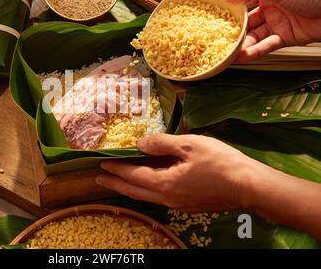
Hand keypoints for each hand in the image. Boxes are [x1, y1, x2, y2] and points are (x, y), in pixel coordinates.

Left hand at [96, 134, 263, 212]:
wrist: (249, 186)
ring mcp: (178, 204)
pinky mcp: (188, 205)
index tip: (100, 165)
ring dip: (130, 188)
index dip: (116, 170)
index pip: (133, 176)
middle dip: (116, 184)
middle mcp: (167, 198)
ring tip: (118, 181)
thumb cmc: (220, 162)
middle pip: (135, 191)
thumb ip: (161, 143)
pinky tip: (148, 183)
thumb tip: (140, 144)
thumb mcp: (189, 145)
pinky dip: (147, 189)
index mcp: (165, 183)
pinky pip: (160, 197)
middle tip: (99, 179)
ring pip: (147, 196)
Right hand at [220, 0, 320, 62]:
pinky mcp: (284, 38)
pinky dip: (255, 51)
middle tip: (219, 39)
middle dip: (233, 30)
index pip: (243, 1)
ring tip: (229, 51)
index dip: (230, 9)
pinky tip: (243, 56)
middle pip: (247, 21)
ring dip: (242, 44)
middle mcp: (270, 9)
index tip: (214, 17)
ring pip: (254, 35)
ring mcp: (277, 24)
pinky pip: (266, 45)